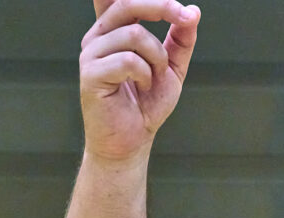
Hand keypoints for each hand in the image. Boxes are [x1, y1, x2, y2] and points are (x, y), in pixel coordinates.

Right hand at [79, 0, 200, 161]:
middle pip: (127, 4)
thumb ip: (181, 39)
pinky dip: (145, 75)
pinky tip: (142, 87)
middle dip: (161, 7)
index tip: (179, 6)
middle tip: (184, 17)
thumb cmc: (146, 104)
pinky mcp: (90, 74)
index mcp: (115, 29)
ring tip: (154, 77)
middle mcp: (99, 36)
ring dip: (157, 57)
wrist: (133, 138)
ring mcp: (91, 54)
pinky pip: (128, 61)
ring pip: (134, 36)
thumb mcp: (172, 67)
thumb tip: (193, 12)